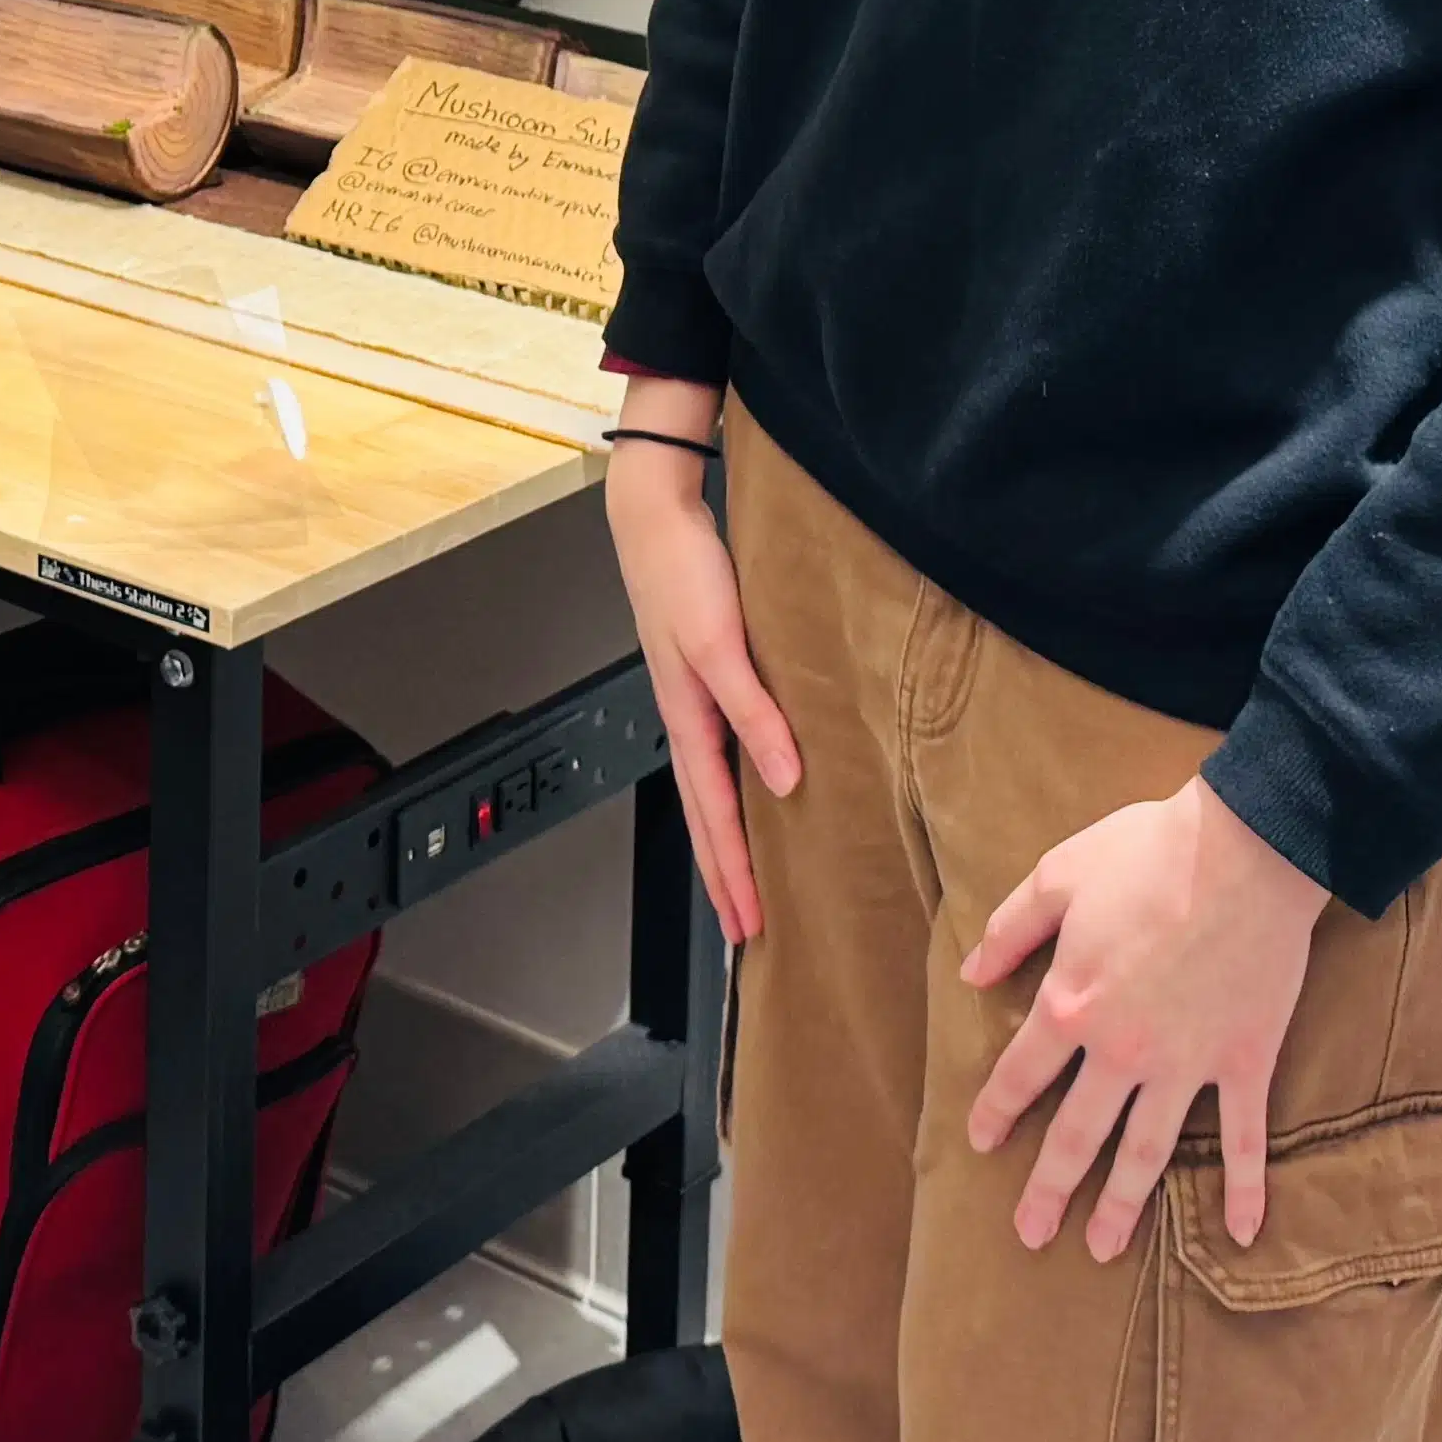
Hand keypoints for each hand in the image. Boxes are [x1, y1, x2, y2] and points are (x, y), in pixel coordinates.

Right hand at [601, 401, 795, 945]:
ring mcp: (697, 696)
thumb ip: (753, 713)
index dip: (733, 873)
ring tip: (747, 876)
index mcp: (689, 720)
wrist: (657, 513)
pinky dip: (737, 785)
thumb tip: (784, 782)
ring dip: (729, 837)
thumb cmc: (681, 573)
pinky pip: (725, 748)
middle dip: (724, 874)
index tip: (748, 924)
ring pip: (713, 787)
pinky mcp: (711, 672)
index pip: (715, 817)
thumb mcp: (721, 647)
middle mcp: (691, 717)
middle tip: (745, 928)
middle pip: (707, 815)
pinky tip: (759, 785)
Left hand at [961, 778, 1327, 1259]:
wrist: (1247, 848)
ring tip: (1102, 1248)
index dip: (996, 1110)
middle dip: (1048, 1188)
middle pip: (1076, 1134)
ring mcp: (1186, 1064)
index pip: (1021, 1073)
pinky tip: (1245, 1233)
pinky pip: (1243, 1137)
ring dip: (1123, 1205)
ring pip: (1146, 1151)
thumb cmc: (1148, 852)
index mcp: (1071, 1004)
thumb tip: (971, 975)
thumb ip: (1011, 929)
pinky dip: (1246, 1188)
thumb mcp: (1059, 874)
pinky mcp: (1245, 1062)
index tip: (981, 1141)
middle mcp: (1122, 1050)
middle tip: (1030, 1235)